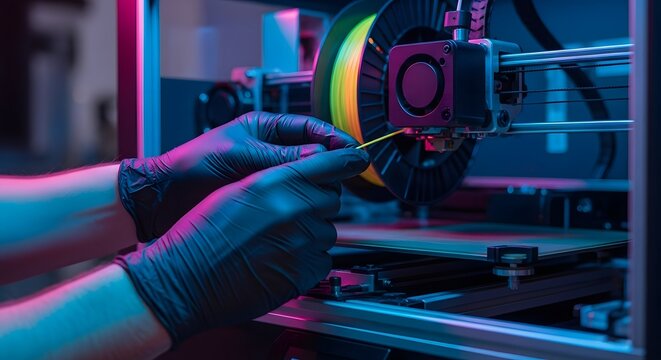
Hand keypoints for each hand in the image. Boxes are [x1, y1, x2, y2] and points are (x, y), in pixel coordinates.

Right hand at [115, 149, 369, 343]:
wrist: (185, 279)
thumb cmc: (201, 235)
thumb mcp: (235, 190)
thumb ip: (276, 179)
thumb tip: (305, 173)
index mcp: (275, 182)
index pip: (330, 162)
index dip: (347, 158)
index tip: (357, 157)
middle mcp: (294, 209)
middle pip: (331, 198)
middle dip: (316, 203)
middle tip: (290, 213)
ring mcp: (303, 242)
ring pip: (327, 230)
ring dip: (311, 232)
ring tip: (277, 241)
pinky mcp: (305, 272)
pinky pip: (323, 259)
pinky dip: (309, 258)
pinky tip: (281, 259)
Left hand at [118, 112, 359, 241]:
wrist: (163, 198)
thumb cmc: (191, 167)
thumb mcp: (238, 156)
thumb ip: (279, 157)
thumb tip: (318, 158)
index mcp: (265, 128)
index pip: (310, 128)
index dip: (334, 139)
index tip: (354, 152)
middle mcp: (269, 151)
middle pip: (313, 155)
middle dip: (329, 164)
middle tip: (343, 177)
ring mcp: (267, 176)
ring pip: (305, 179)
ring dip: (317, 186)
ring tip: (327, 195)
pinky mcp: (262, 199)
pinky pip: (290, 198)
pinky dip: (301, 203)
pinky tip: (309, 211)